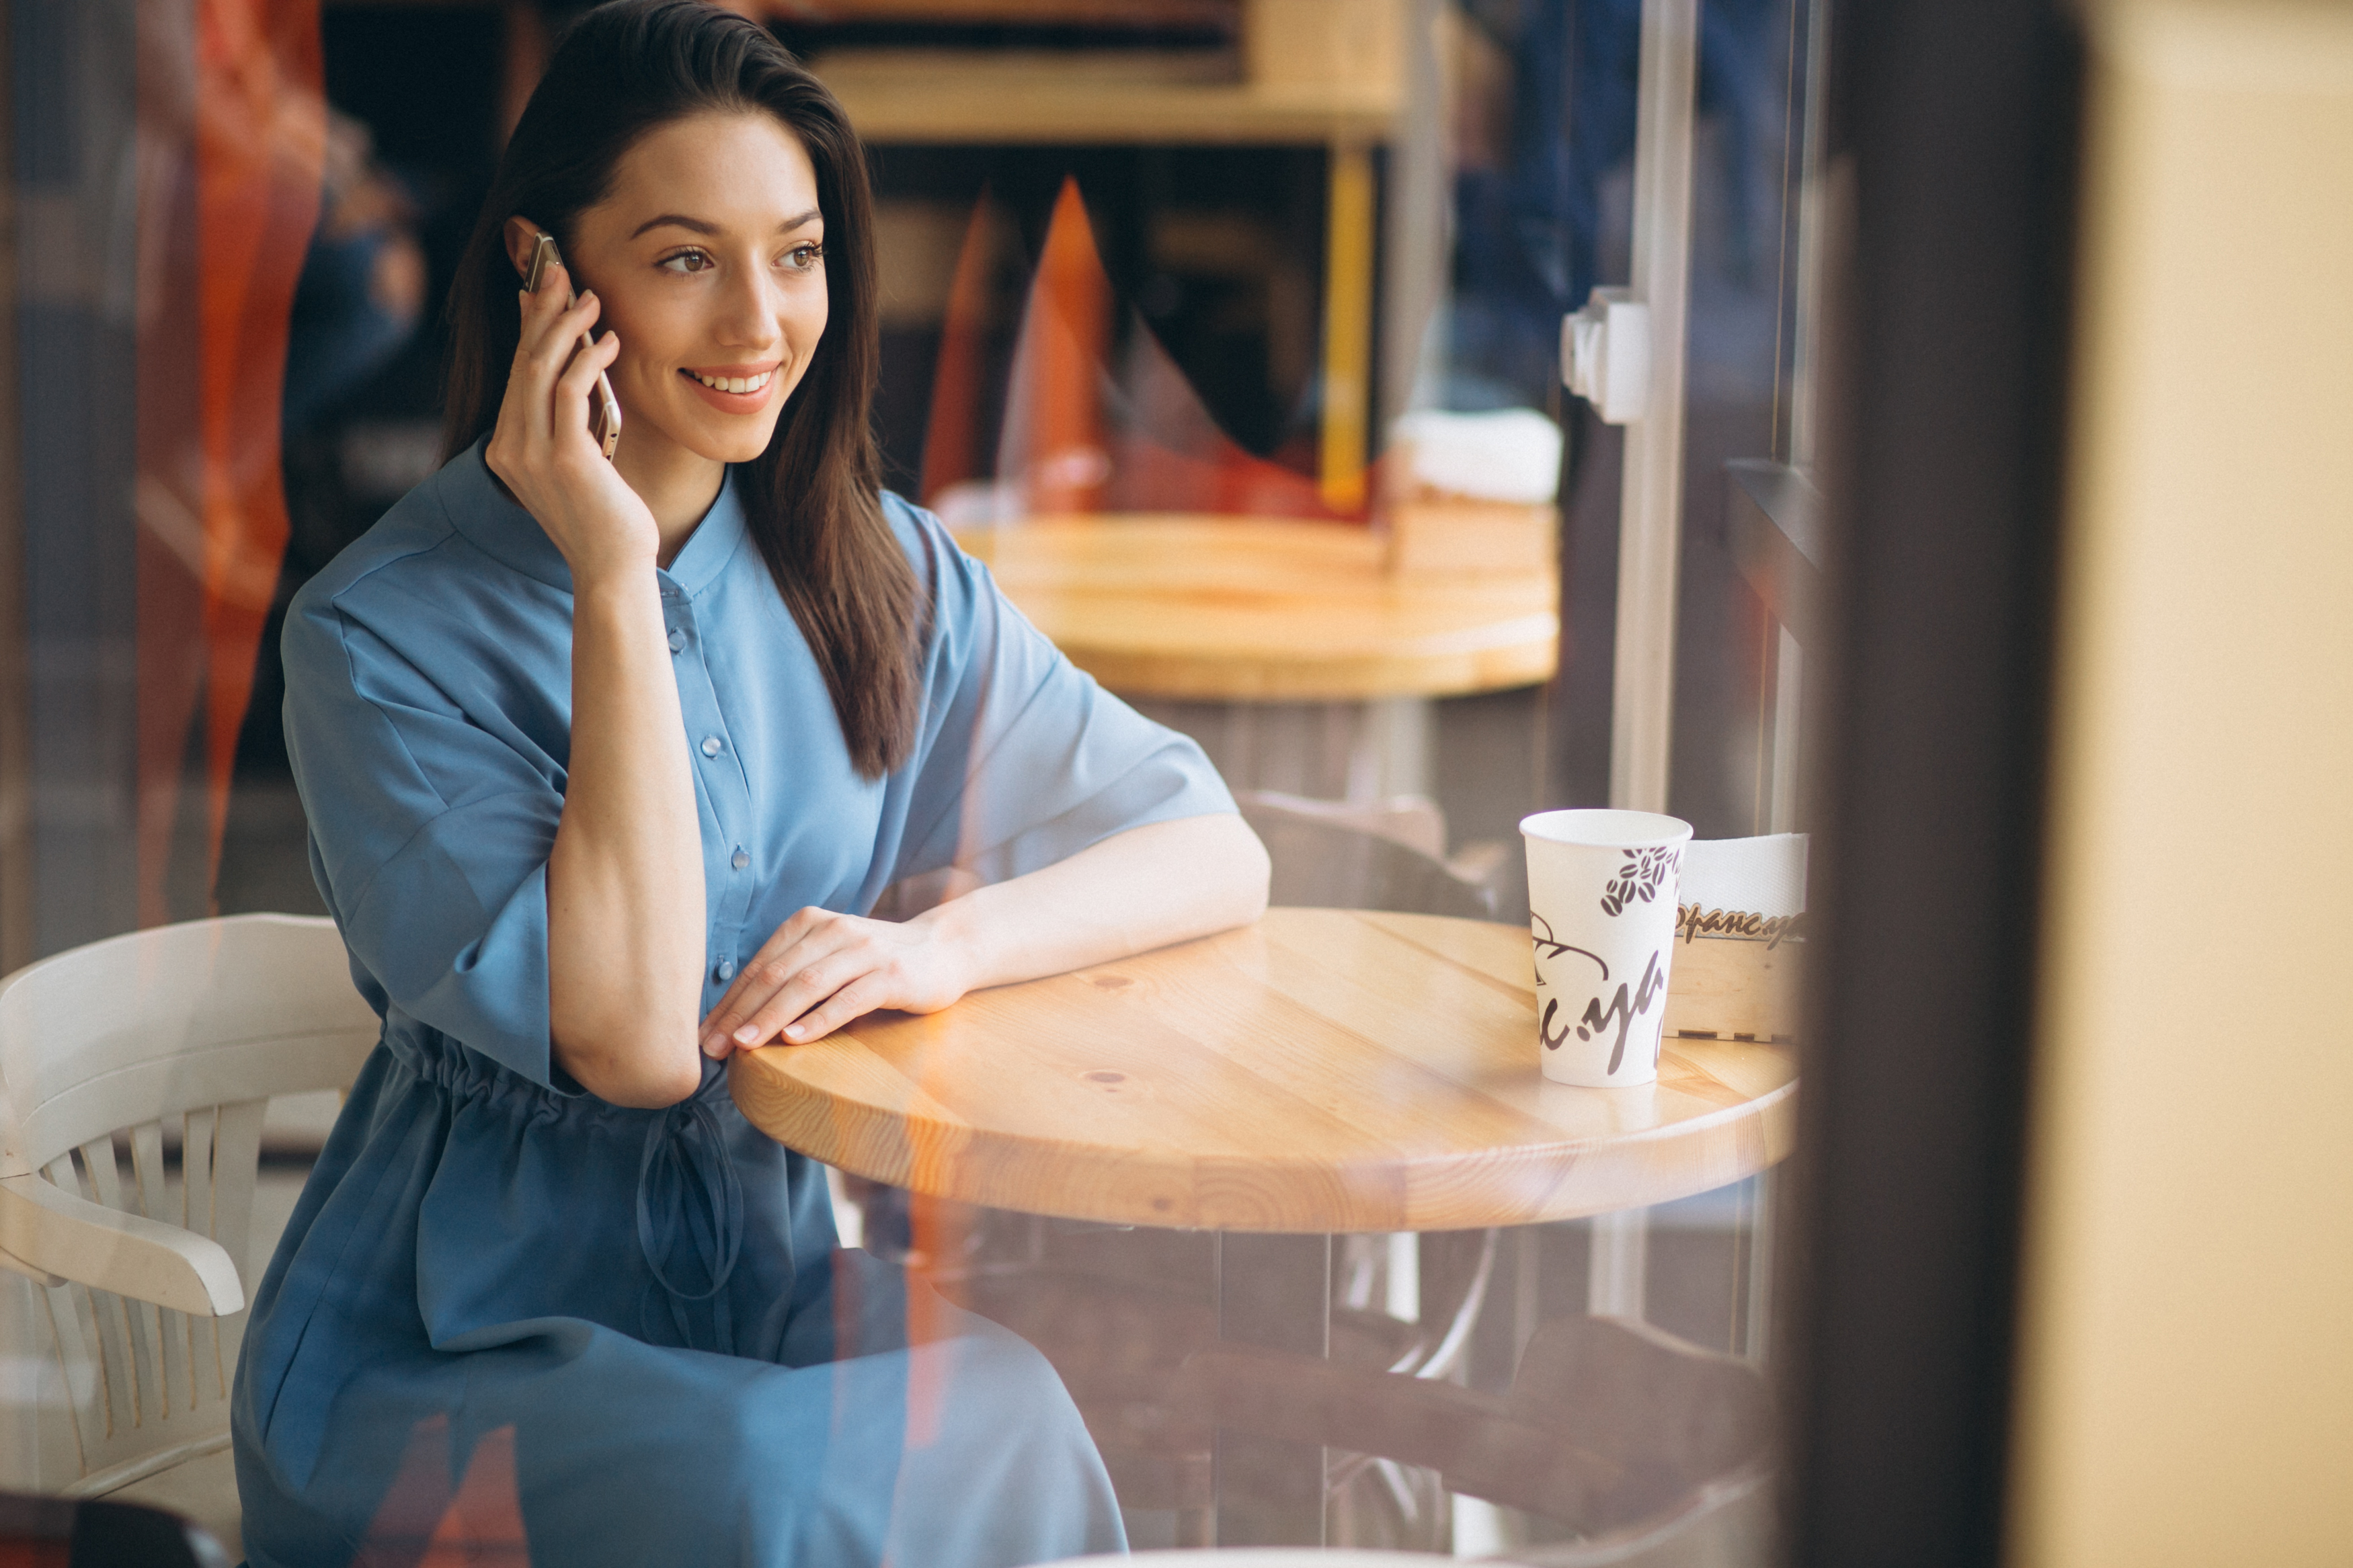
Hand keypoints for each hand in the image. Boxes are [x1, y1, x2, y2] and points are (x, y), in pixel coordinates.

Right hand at [483, 260, 653, 582]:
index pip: (515, 373)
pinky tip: (609, 342)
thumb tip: (571, 368)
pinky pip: (572, 391)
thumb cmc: (604, 516)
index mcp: (506, 448)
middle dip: (542, 312)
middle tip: (561, 272)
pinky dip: (589, 358)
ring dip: (566, 326)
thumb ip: (566, 419)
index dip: (527, 326)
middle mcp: (509, 448)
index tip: (539, 289)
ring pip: (540, 369)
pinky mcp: (565, 457)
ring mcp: (532, 453)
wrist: (613, 567)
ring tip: (590, 297)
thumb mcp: (578, 458)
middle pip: (523, 363)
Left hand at [697, 907, 975, 1057]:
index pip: (759, 966)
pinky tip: (794, 1039)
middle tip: (711, 1048)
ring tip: (743, 1045)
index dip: (728, 1002)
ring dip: (770, 1017)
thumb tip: (739, 1015)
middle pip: (776, 975)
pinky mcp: (891, 975)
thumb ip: (793, 973)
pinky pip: (849, 999)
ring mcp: (864, 951)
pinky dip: (818, 1019)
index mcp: (810, 923)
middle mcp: (834, 930)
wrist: (945, 949)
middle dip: (739, 1013)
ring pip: (806, 985)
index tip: (703, 1035)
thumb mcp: (830, 957)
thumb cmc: (877, 962)